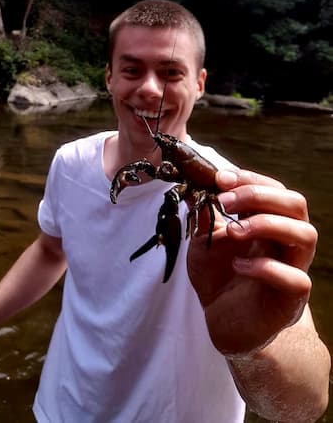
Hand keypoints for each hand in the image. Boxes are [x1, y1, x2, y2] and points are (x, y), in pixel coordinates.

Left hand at [187, 169, 316, 355]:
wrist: (223, 322)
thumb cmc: (219, 276)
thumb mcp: (204, 240)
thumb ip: (204, 216)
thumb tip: (196, 186)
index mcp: (270, 223)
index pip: (276, 189)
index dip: (251, 179)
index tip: (220, 179)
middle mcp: (287, 242)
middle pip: (296, 204)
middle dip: (258, 195)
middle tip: (224, 202)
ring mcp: (293, 269)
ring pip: (305, 234)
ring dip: (266, 224)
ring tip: (233, 231)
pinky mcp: (290, 300)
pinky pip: (296, 279)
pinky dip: (265, 267)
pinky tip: (237, 266)